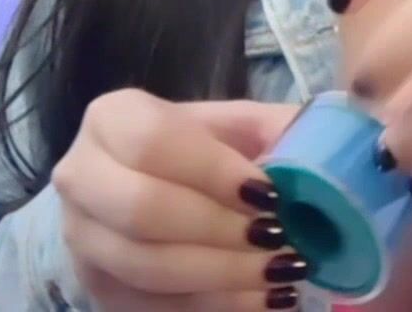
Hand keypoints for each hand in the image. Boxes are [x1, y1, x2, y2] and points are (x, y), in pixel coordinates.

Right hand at [51, 91, 308, 309]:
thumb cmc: (206, 155)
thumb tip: (331, 148)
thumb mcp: (242, 128)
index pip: (153, 142)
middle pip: (141, 210)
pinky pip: (152, 307)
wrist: (156, 191)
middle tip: (277, 238)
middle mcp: (79, 176)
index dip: (214, 172)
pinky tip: (264, 300)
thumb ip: (282, 130)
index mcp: (112, 119)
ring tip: (282, 272)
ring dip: (222, 274)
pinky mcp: (98, 289)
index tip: (270, 195)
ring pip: (146, 266)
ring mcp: (81, 239)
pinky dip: (215, 306)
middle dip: (219, 230)